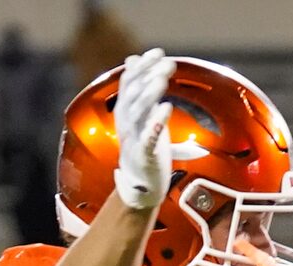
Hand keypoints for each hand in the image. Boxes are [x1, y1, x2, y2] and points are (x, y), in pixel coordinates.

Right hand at [109, 47, 174, 214]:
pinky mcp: (144, 156)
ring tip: (163, 79)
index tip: (159, 52)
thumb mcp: (141, 115)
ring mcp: (133, 139)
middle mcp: (125, 122)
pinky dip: (156, 122)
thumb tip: (132, 59)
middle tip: (168, 63)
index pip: (129, 82)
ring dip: (150, 94)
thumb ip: (139, 89)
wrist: (141, 186)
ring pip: (137, 112)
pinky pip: (148, 137)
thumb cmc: (144, 147)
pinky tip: (167, 107)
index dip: (143, 66)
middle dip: (149, 76)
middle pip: (133, 94)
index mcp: (125, 111)